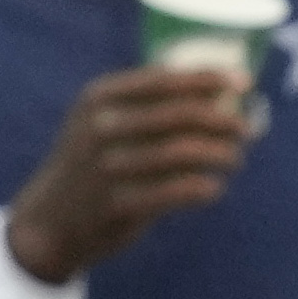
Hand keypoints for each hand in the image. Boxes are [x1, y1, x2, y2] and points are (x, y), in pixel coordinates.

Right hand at [5, 58, 254, 281]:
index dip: (209, 78)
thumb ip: (150, 106)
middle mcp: (100, 126)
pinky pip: (177, 191)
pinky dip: (204, 188)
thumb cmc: (95, 164)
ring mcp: (107, 165)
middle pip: (181, 115)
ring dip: (221, 154)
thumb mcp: (104, 122)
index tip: (246, 82)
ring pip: (184, 152)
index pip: (164, 80)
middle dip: (224, 120)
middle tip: (247, 130)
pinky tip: (214, 188)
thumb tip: (223, 93)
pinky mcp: (118, 203)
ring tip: (234, 158)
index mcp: (99, 98)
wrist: (50, 219)